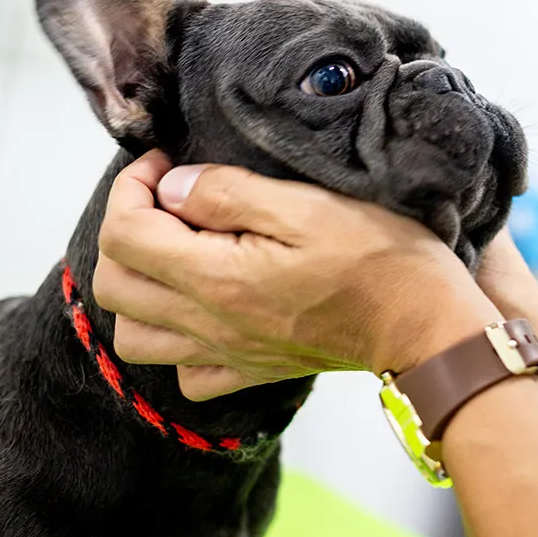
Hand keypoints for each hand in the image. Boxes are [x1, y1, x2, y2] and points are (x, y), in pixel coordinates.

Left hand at [95, 151, 500, 400]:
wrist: (423, 323)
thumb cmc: (378, 256)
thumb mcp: (306, 203)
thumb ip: (228, 192)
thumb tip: (172, 186)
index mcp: (216, 277)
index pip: (124, 233)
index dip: (130, 187)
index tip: (165, 163)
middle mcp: (208, 324)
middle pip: (114, 284)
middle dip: (127, 229)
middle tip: (170, 198)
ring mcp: (226, 355)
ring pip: (132, 335)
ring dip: (140, 287)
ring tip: (178, 251)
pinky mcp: (251, 372)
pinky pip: (183, 373)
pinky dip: (176, 341)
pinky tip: (205, 307)